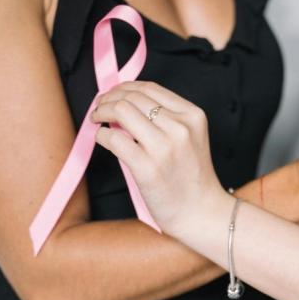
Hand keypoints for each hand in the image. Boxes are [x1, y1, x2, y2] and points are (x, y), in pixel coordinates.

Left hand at [91, 81, 230, 236]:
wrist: (201, 212)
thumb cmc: (192, 177)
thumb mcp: (191, 138)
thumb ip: (167, 118)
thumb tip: (125, 103)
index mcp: (192, 115)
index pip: (150, 88)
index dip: (124, 87)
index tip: (112, 94)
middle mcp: (180, 127)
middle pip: (133, 97)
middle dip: (108, 98)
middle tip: (99, 107)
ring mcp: (164, 147)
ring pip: (121, 111)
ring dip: (102, 112)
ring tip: (96, 119)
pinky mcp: (147, 168)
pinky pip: (114, 139)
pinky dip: (102, 135)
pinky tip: (102, 138)